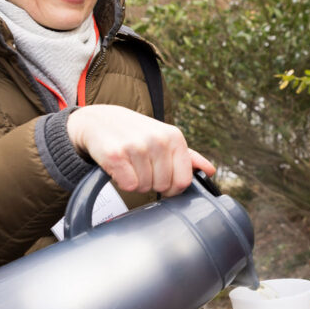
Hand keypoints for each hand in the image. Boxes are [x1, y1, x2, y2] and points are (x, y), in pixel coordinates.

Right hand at [66, 105, 214, 195]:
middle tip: (140, 167)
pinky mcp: (116, 155)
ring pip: (144, 187)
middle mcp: (158, 140)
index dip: (173, 187)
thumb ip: (188, 157)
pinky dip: (122, 181)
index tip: (163, 180)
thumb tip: (210, 171)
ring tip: (129, 164)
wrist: (99, 121)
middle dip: (151, 182)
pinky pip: (128, 185)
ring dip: (135, 182)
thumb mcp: (164, 138)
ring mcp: (137, 146)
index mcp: (174, 137)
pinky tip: (119, 167)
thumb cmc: (136, 133)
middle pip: (163, 186)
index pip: (184, 180)